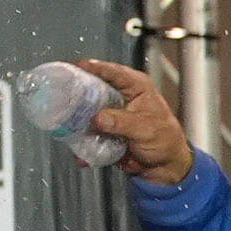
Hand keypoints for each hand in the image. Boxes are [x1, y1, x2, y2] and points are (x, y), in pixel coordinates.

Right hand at [74, 56, 192, 185]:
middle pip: (96, 87)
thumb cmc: (164, 140)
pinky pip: (88, 127)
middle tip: (65, 93)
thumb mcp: (145, 129)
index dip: (97, 67)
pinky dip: (81, 134)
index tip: (80, 66)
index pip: (115, 72)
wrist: (163, 163)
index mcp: (136, 87)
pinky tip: (77, 141)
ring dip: (78, 115)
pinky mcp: (104, 127)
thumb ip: (122, 122)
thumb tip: (99, 118)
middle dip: (80, 91)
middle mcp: (121, 95)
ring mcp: (111, 111)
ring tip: (66, 118)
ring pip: (88, 107)